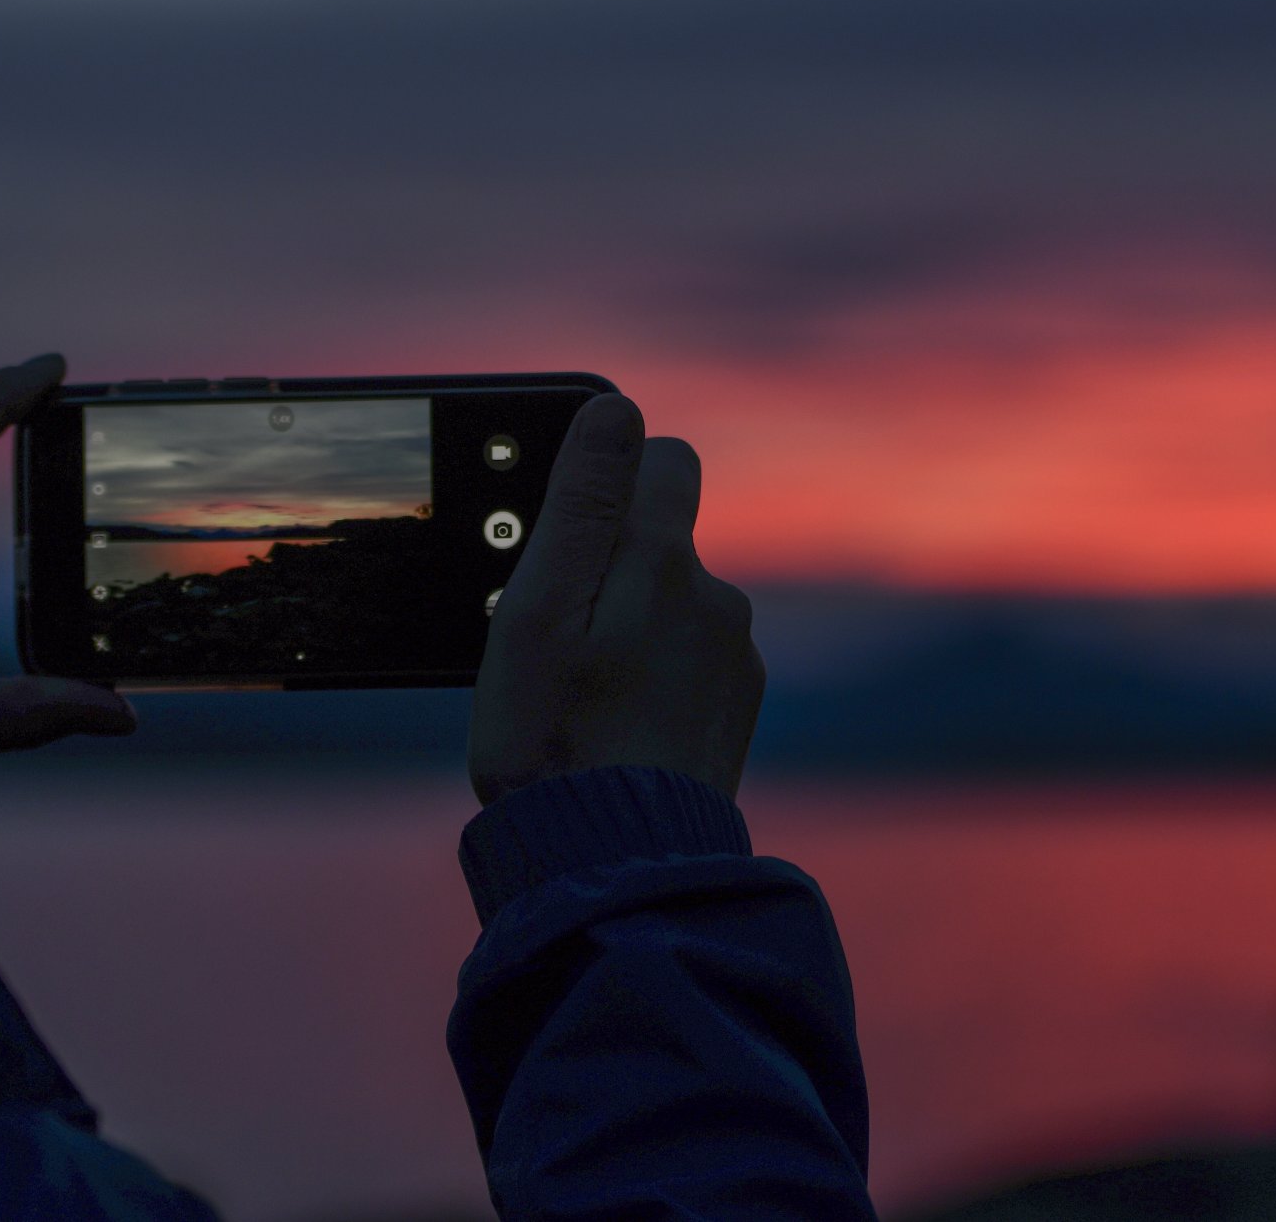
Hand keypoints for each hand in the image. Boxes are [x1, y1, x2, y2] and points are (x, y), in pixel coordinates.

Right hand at [468, 394, 762, 805]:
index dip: (611, 479)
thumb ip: (580, 506)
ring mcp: (734, 655)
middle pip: (662, 538)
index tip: (566, 527)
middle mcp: (716, 598)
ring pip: (675, 603)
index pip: (663, 458)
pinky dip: (657, 676)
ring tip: (579, 694)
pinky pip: (692, 659)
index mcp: (663, 563)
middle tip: (553, 636)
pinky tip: (616, 724)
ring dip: (632, 626)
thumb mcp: (538, 614)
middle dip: (611, 565)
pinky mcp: (738, 706)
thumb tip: (616, 412)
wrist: (616, 864)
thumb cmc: (555, 740)